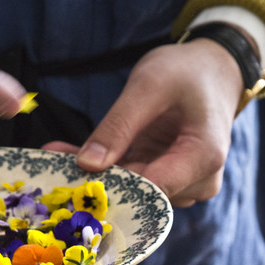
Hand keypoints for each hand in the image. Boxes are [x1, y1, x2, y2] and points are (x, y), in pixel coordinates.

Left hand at [42, 38, 242, 207]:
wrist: (214, 70)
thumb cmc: (187, 71)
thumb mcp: (149, 86)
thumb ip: (118, 126)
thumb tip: (86, 164)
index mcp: (204, 157)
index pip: (152, 188)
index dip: (111, 187)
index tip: (69, 180)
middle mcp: (200, 181)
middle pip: (142, 194)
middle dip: (97, 181)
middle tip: (50, 166)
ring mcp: (186, 184)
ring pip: (134, 190)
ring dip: (97, 175)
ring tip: (55, 156)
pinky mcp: (169, 178)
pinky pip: (133, 179)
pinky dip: (105, 168)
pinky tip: (69, 154)